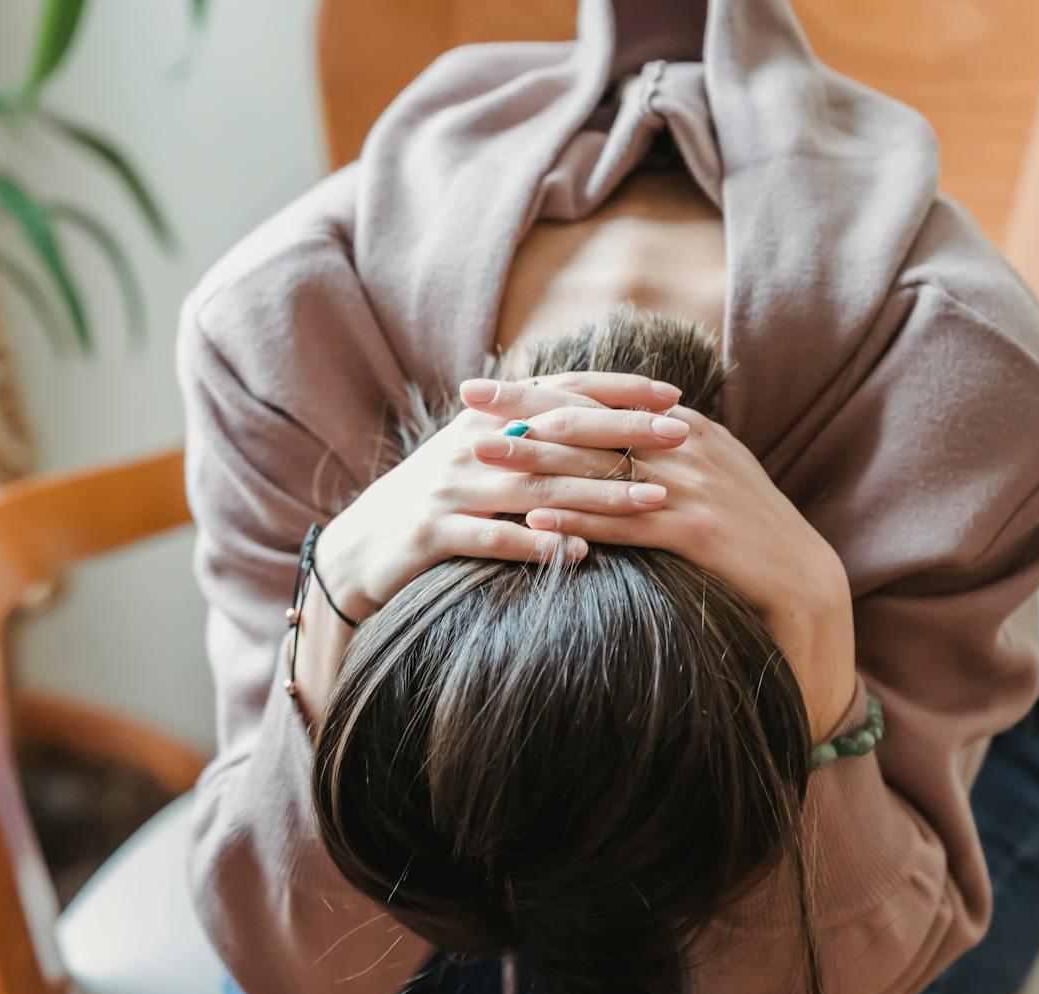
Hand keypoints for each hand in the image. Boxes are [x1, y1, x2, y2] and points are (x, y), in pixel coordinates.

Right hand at [287, 372, 686, 724]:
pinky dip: (537, 546)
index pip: (560, 393)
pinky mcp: (431, 533)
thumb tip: (597, 414)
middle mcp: (469, 447)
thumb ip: (526, 433)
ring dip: (598, 495)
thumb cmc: (433, 503)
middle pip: (559, 436)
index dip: (616, 392)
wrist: (357, 548)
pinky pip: (493, 539)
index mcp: (484, 421)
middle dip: (624, 437)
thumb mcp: (475, 458)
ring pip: (536, 487)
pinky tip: (578, 555)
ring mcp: (450, 489)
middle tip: (681, 439)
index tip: (671, 397)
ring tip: (651, 503)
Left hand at [464, 379, 857, 739]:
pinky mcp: (696, 531)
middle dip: (522, 412)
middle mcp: (685, 446)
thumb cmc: (741, 529)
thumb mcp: (704, 473)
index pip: (596, 398)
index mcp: (683, 425)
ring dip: (535, 462)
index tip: (484, 384)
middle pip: (589, 422)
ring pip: (599, 468)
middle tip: (466, 405)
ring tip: (483, 458)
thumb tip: (598, 433)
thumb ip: (656, 448)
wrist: (800, 579)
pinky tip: (535, 519)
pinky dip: (577, 519)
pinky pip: (624, 522)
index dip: (536, 390)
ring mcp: (692, 487)